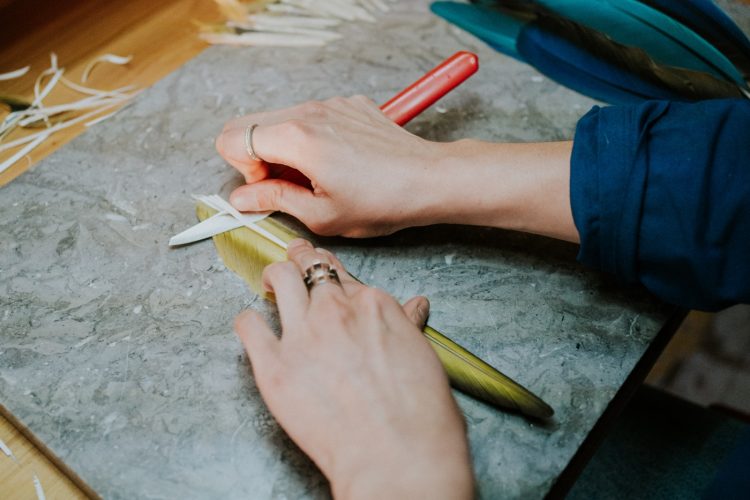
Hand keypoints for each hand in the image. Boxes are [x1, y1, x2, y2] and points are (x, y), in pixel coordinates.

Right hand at [216, 96, 578, 242]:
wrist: (429, 179)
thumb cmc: (383, 200)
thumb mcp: (321, 214)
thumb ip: (273, 199)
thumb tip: (242, 197)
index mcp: (296, 138)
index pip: (232, 138)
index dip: (243, 169)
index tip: (269, 187)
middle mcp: (309, 111)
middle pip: (249, 122)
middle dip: (256, 156)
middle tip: (286, 185)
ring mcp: (330, 103)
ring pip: (279, 119)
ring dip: (283, 148)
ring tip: (315, 177)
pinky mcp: (348, 104)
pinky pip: (310, 116)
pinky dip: (310, 138)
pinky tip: (337, 162)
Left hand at [235, 239, 473, 498]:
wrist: (397, 455)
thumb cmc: (419, 415)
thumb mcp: (423, 357)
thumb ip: (408, 325)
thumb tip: (414, 308)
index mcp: (374, 305)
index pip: (342, 272)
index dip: (329, 270)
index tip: (322, 271)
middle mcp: (335, 310)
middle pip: (309, 267)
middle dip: (300, 261)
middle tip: (293, 262)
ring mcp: (302, 335)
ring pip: (278, 278)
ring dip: (272, 276)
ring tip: (269, 283)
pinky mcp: (274, 366)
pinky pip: (248, 326)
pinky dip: (248, 321)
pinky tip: (253, 327)